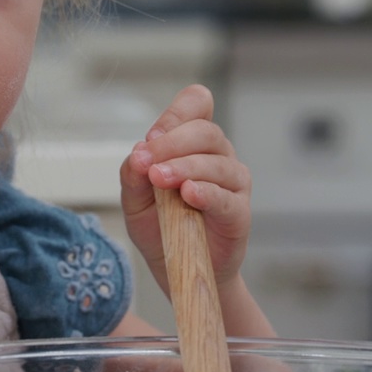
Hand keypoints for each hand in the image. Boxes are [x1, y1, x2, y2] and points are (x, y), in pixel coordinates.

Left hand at [119, 84, 251, 300]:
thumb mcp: (134, 198)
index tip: (153, 136)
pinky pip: (226, 196)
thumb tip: (137, 154)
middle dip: (171, 142)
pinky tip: (189, 194)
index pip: (197, 104)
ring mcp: (232, 182)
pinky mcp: (238, 212)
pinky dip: (207, 192)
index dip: (177, 113)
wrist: (175, 267)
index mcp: (192, 142)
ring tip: (160, 179)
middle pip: (204, 131)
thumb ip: (132, 174)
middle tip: (147, 162)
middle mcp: (217, 155)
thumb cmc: (159, 225)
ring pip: (216, 161)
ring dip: (184, 166)